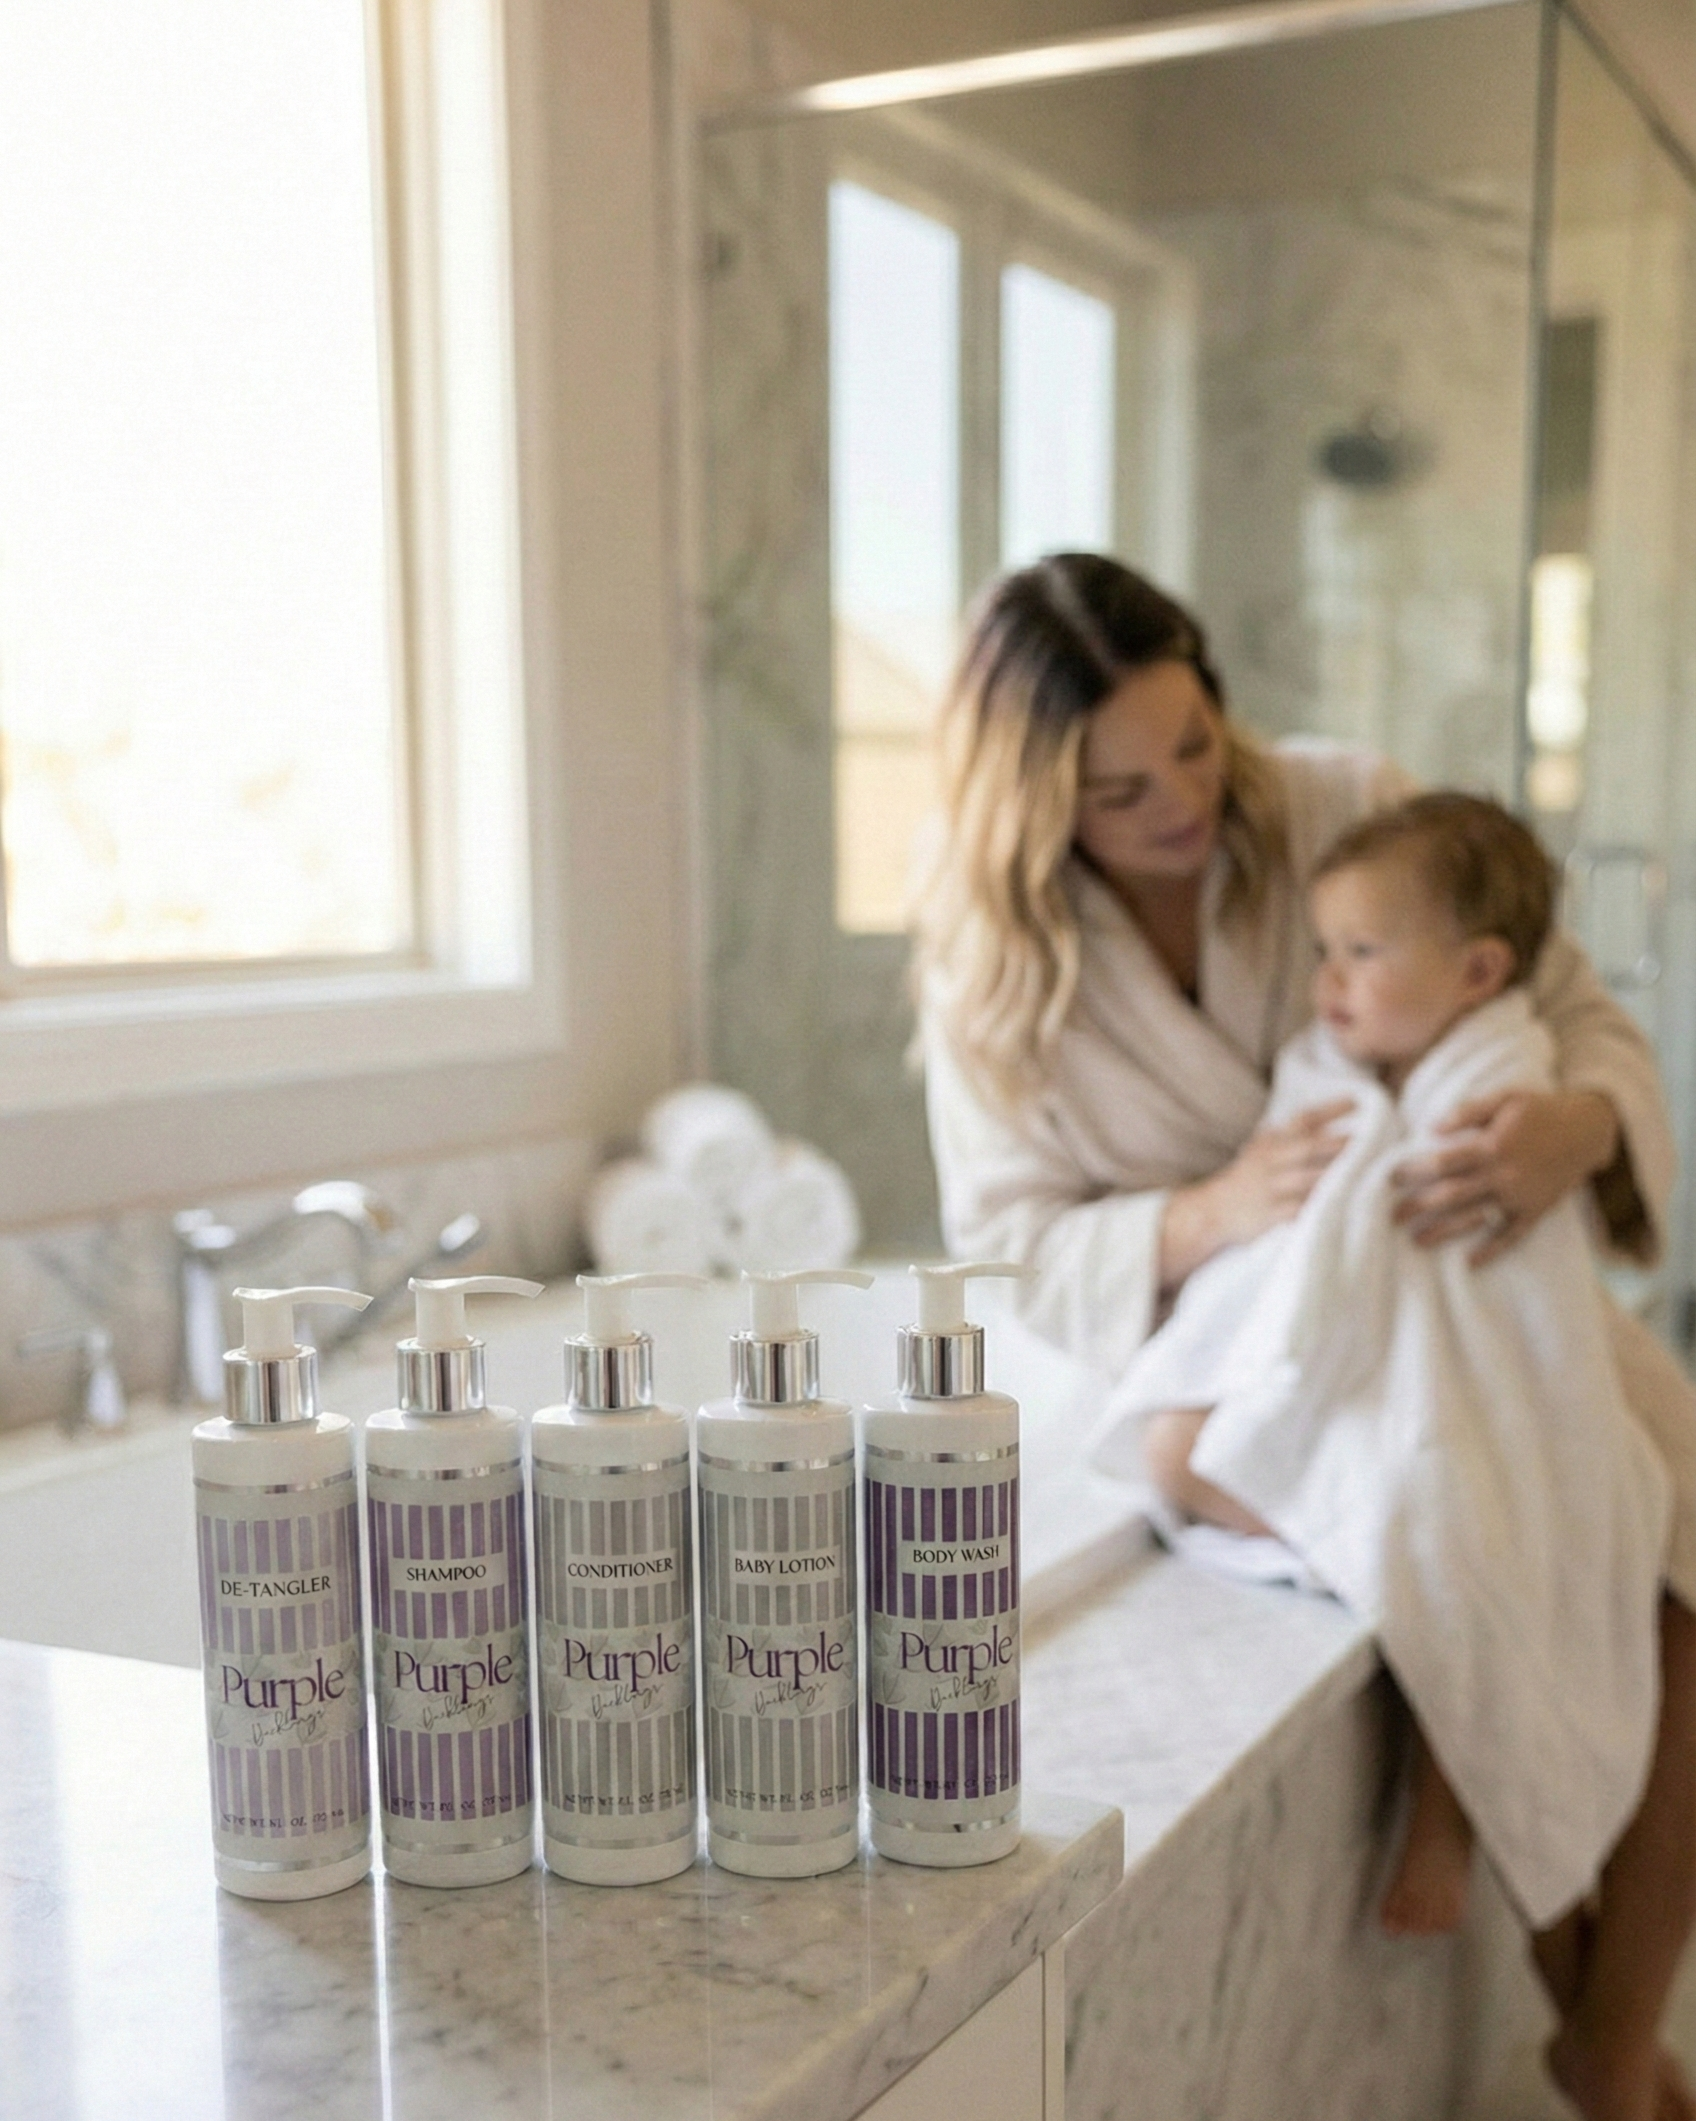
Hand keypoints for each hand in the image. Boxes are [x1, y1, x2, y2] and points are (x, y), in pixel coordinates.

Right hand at [1164, 1098, 1351, 1269]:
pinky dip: (1318, 1208)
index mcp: (1272, 1143)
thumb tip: (1321, 1118)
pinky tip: (1341, 1207)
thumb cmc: (1246, 1179)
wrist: (1211, 1210)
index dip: (1330, 1109)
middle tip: (1364, 1139)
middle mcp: (1271, 1162)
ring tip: (1363, 1173)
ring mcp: (1270, 1189)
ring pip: (1306, 1179)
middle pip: (1307, 1148)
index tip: (1358, 1101)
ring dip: (1333, 1175)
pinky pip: (1299, 1211)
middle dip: (1335, 1143)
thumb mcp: (1260, 1149)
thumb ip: (1287, 1135)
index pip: (1303, 1120)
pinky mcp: (1270, 1215)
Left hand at [1391, 1088, 1619, 1265]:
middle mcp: (1503, 1175)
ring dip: (1444, 1232)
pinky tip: (1469, 1262)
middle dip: (1419, 1207)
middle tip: (1393, 1217)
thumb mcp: (1504, 1097)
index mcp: (1492, 1146)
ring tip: (1417, 1241)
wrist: (1589, 1129)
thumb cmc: (1540, 1109)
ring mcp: (1520, 1196)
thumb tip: (1431, 1128)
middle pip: (1451, 1195)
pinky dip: (1491, 1250)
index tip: (1390, 1179)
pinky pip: (1511, 1236)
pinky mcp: (1536, 1211)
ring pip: (1475, 1218)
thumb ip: (1467, 1111)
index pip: (1442, 1163)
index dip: (1413, 1172)